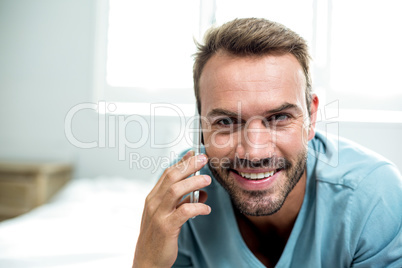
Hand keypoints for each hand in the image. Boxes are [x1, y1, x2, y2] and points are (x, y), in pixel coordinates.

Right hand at [133, 151, 211, 267]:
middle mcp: (153, 203)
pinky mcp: (166, 227)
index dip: (181, 162)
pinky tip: (206, 208)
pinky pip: (184, 212)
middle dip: (188, 165)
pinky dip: (197, 207)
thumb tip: (200, 191)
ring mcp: (158, 215)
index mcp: (153, 198)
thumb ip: (180, 201)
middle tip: (204, 159)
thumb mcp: (166, 215)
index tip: (194, 153)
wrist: (147, 260)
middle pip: (171, 177)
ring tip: (207, 180)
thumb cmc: (158, 237)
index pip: (167, 174)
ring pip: (175, 190)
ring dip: (193, 182)